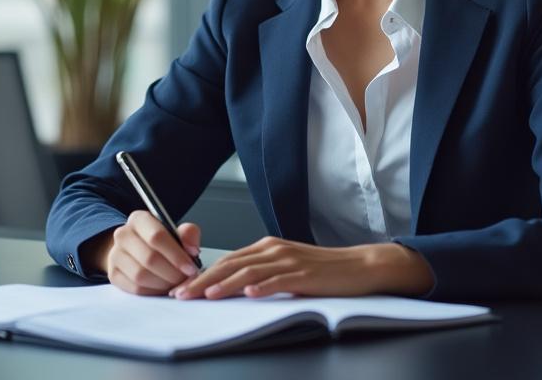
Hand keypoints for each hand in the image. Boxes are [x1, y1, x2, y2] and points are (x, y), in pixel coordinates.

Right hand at [94, 211, 201, 295]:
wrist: (136, 251)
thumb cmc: (160, 242)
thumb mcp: (176, 232)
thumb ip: (188, 234)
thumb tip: (192, 249)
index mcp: (139, 219)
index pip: (156, 236)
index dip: (176, 255)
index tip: (191, 268)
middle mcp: (123, 234)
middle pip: (149, 258)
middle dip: (172, 273)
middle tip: (185, 279)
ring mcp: (115, 255)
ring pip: (141, 275)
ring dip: (163, 284)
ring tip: (175, 283)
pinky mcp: (113, 274)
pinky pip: (135, 288)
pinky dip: (153, 291)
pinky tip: (163, 287)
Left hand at [168, 236, 433, 299]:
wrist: (359, 265)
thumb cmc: (324, 270)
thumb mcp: (287, 267)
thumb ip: (262, 272)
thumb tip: (235, 287)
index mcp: (268, 247)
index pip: (228, 260)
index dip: (203, 274)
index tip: (183, 287)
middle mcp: (274, 250)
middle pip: (231, 264)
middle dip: (203, 280)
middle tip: (182, 294)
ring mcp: (289, 261)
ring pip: (249, 272)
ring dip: (224, 285)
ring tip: (205, 296)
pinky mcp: (305, 274)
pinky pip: (279, 280)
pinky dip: (262, 287)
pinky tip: (248, 294)